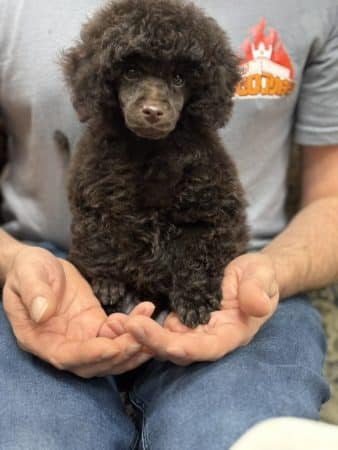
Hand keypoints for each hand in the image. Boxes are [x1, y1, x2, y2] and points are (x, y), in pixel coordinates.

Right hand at [3, 245, 154, 376]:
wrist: (38, 265)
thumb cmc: (27, 270)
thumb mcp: (27, 274)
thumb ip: (34, 293)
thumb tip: (42, 313)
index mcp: (39, 340)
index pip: (66, 357)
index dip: (90, 355)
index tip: (112, 347)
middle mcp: (62, 345)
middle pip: (93, 362)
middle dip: (119, 354)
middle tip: (142, 340)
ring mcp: (81, 336)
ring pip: (110, 353)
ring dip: (132, 345)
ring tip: (152, 327)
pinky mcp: (95, 324)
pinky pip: (116, 332)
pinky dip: (132, 326)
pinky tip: (146, 309)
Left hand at [123, 252, 278, 364]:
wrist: (249, 274)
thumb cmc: (259, 275)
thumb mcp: (262, 277)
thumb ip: (258, 291)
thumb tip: (257, 305)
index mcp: (231, 334)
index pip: (209, 349)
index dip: (189, 348)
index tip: (169, 343)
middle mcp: (208, 338)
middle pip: (179, 348)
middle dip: (154, 341)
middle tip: (131, 325)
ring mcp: (193, 330)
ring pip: (164, 340)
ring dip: (141, 337)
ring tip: (117, 324)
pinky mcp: (181, 319)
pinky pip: (159, 327)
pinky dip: (142, 325)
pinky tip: (121, 319)